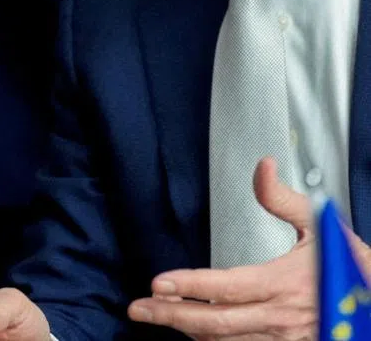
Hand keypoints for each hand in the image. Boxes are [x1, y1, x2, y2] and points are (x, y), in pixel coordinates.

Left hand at [127, 158, 317, 340]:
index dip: (191, 286)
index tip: (158, 283)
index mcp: (284, 283)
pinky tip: (195, 335)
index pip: (228, 287)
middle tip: (139, 308)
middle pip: (218, 322)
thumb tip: (263, 166)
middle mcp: (281, 317)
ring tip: (158, 318)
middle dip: (173, 316)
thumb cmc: (352, 267)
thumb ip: (283, 199)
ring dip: (190, 332)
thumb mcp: (321, 226)